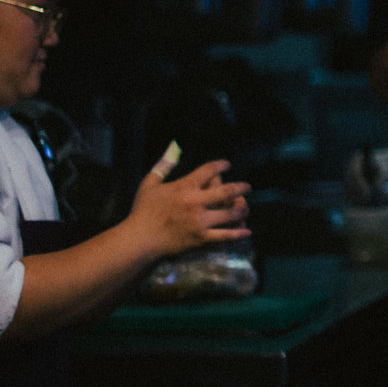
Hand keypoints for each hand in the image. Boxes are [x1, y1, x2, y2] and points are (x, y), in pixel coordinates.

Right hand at [129, 155, 250, 258]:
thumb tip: (174, 148)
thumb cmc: (143, 210)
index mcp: (184, 187)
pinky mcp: (201, 238)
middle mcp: (195, 202)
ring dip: (242, 210)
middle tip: (248, 187)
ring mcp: (200, 221)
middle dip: (241, 187)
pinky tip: (246, 232)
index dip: (221, 165)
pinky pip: (224, 236)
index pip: (209, 170)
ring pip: (230, 214)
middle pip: (227, 191)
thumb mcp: (149, 184)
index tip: (227, 165)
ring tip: (245, 208)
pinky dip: (237, 234)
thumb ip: (163, 166)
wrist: (139, 239)